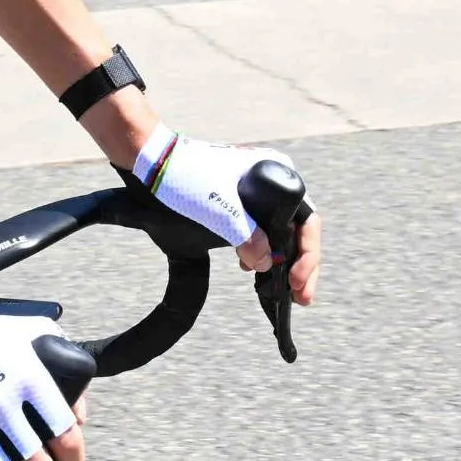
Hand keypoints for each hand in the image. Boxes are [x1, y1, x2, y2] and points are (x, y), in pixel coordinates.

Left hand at [129, 128, 323, 299]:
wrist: (152, 161)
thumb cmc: (184, 175)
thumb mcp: (217, 209)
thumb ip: (246, 237)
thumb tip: (267, 264)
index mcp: (277, 172)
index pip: (308, 221)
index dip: (308, 255)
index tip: (296, 281)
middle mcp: (272, 179)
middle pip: (299, 229)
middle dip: (300, 265)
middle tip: (300, 298)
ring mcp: (256, 190)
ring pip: (281, 231)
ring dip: (281, 261)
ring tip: (279, 290)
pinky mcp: (239, 200)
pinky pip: (261, 229)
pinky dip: (261, 251)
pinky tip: (250, 269)